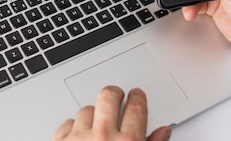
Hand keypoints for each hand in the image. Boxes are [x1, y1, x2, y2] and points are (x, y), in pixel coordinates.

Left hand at [53, 86, 170, 140]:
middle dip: (114, 94)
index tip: (136, 95)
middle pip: (109, 96)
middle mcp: (103, 136)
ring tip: (98, 126)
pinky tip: (80, 138)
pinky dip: (74, 129)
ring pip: (86, 110)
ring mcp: (79, 138)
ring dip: (93, 115)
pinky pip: (67, 124)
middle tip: (117, 96)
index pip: (137, 107)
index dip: (138, 97)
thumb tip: (164, 131)